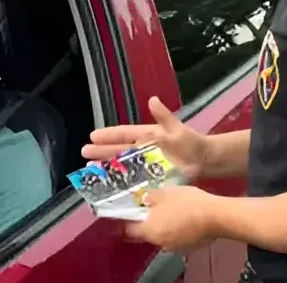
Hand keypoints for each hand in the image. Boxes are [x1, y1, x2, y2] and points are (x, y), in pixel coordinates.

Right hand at [83, 97, 207, 179]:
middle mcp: (142, 150)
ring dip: (107, 167)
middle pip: (118, 150)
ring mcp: (145, 165)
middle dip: (101, 151)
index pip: (124, 134)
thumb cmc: (190, 142)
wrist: (202, 160)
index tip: (92, 136)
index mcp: (146, 135)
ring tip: (91, 169)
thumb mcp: (176, 128)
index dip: (109, 135)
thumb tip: (153, 99)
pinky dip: (122, 183)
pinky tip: (111, 187)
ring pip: (122, 165)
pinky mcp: (151, 178)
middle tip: (84, 153)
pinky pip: (134, 180)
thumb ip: (163, 116)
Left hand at [125, 185, 217, 251]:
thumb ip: (150, 197)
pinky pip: (176, 238)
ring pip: (163, 236)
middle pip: (147, 233)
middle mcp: (158, 243)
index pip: (129, 229)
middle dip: (150, 222)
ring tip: (174, 212)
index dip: (129, 220)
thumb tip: (143, 200)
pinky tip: (186, 219)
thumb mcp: (164, 192)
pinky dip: (177, 231)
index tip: (134, 210)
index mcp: (149, 230)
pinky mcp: (187, 248)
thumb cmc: (186, 202)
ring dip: (164, 226)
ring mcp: (174, 247)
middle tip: (157, 207)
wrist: (215, 215)